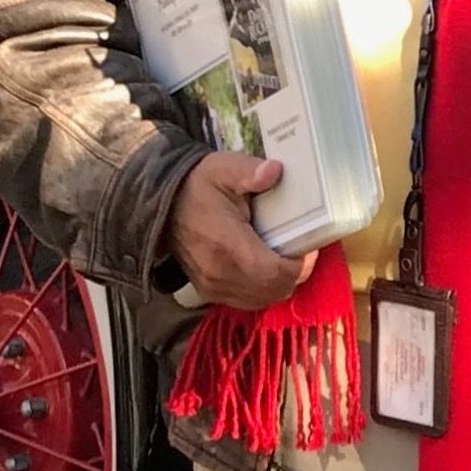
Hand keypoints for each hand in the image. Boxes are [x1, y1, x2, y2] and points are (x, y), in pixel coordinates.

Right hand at [164, 153, 317, 309]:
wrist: (162, 206)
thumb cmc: (199, 186)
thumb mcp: (223, 169)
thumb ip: (249, 171)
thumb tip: (274, 170)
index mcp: (227, 246)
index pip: (274, 274)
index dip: (300, 264)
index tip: (309, 243)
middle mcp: (220, 275)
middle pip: (274, 290)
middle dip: (295, 272)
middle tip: (302, 248)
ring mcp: (213, 288)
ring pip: (263, 299)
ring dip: (281, 282)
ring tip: (286, 256)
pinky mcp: (209, 292)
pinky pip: (247, 301)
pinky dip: (264, 289)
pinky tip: (267, 266)